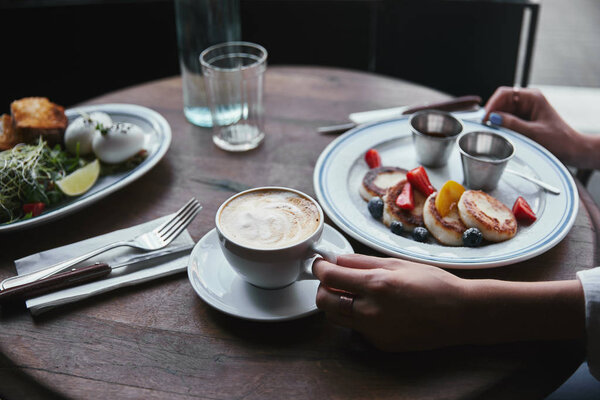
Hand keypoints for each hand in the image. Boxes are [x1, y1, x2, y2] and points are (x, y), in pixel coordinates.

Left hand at [313, 254, 468, 350]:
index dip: (319, 267)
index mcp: (376, 285)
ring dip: (335, 303)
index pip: (329, 277)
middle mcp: (371, 311)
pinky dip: (356, 316)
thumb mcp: (397, 264)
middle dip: (323, 287)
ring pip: (336, 318)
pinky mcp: (380, 344)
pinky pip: (356, 328)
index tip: (320, 263)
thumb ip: (361, 262)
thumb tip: (336, 260)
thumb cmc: (433, 284)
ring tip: (352, 292)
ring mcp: (374, 331)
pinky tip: (374, 308)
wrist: (460, 314)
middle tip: (333, 278)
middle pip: (324, 301)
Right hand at [483, 86, 587, 167]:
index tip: (485, 118)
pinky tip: (500, 132)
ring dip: (497, 120)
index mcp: (532, 98)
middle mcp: (527, 101)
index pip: (504, 94)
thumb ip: (512, 124)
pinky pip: (507, 119)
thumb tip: (492, 118)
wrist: (572, 149)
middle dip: (492, 113)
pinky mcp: (523, 119)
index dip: (492, 104)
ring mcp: (525, 110)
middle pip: (501, 102)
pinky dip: (502, 125)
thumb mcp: (533, 133)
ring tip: (494, 131)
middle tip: (486, 126)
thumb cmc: (559, 140)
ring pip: (502, 111)